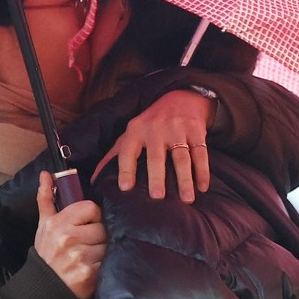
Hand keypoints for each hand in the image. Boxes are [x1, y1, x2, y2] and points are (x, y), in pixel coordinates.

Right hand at [35, 171, 106, 298]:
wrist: (44, 289)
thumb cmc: (46, 254)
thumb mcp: (44, 225)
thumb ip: (46, 198)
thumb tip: (46, 174)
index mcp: (58, 223)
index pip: (92, 208)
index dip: (91, 218)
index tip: (84, 227)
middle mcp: (69, 238)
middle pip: (102, 227)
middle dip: (97, 236)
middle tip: (86, 245)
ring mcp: (80, 257)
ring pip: (108, 245)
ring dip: (102, 251)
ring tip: (90, 257)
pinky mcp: (90, 274)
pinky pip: (108, 261)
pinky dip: (104, 266)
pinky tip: (93, 269)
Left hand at [93, 89, 212, 203]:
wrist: (181, 99)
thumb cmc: (151, 124)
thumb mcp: (131, 134)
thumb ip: (114, 156)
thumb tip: (95, 180)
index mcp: (136, 130)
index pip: (128, 151)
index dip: (125, 169)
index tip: (125, 188)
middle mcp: (156, 129)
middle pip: (156, 156)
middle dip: (156, 176)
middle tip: (157, 197)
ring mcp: (177, 130)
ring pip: (181, 157)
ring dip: (185, 179)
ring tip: (186, 199)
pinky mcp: (196, 131)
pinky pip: (201, 153)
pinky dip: (202, 171)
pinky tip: (202, 187)